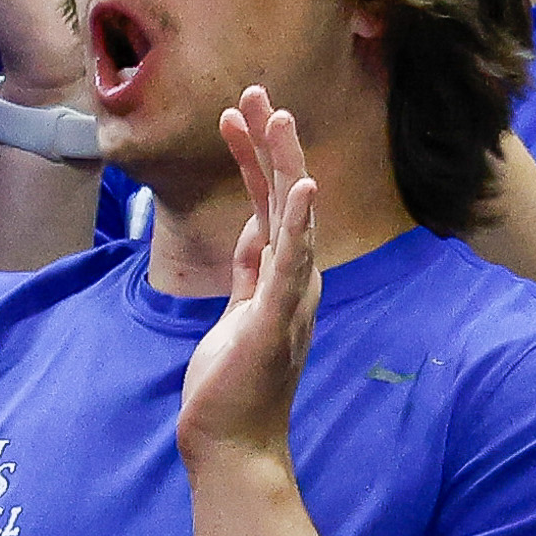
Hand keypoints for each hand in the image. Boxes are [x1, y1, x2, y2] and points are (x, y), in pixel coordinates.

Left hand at [177, 89, 320, 466]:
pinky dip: (296, 224)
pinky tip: (303, 188)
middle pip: (285, 199)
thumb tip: (252, 233)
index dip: (256, 156)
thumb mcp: (239, 311)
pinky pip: (288, 264)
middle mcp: (294, 281)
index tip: (240, 112)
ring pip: (291, 219)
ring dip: (285, 167)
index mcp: (281, 276)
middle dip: (271, 144)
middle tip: (258, 92)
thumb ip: (250, 272)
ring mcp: (288, 298)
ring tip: (280, 119)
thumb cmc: (234, 384)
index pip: (268, 203)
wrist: (232, 443)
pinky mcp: (274, 318)